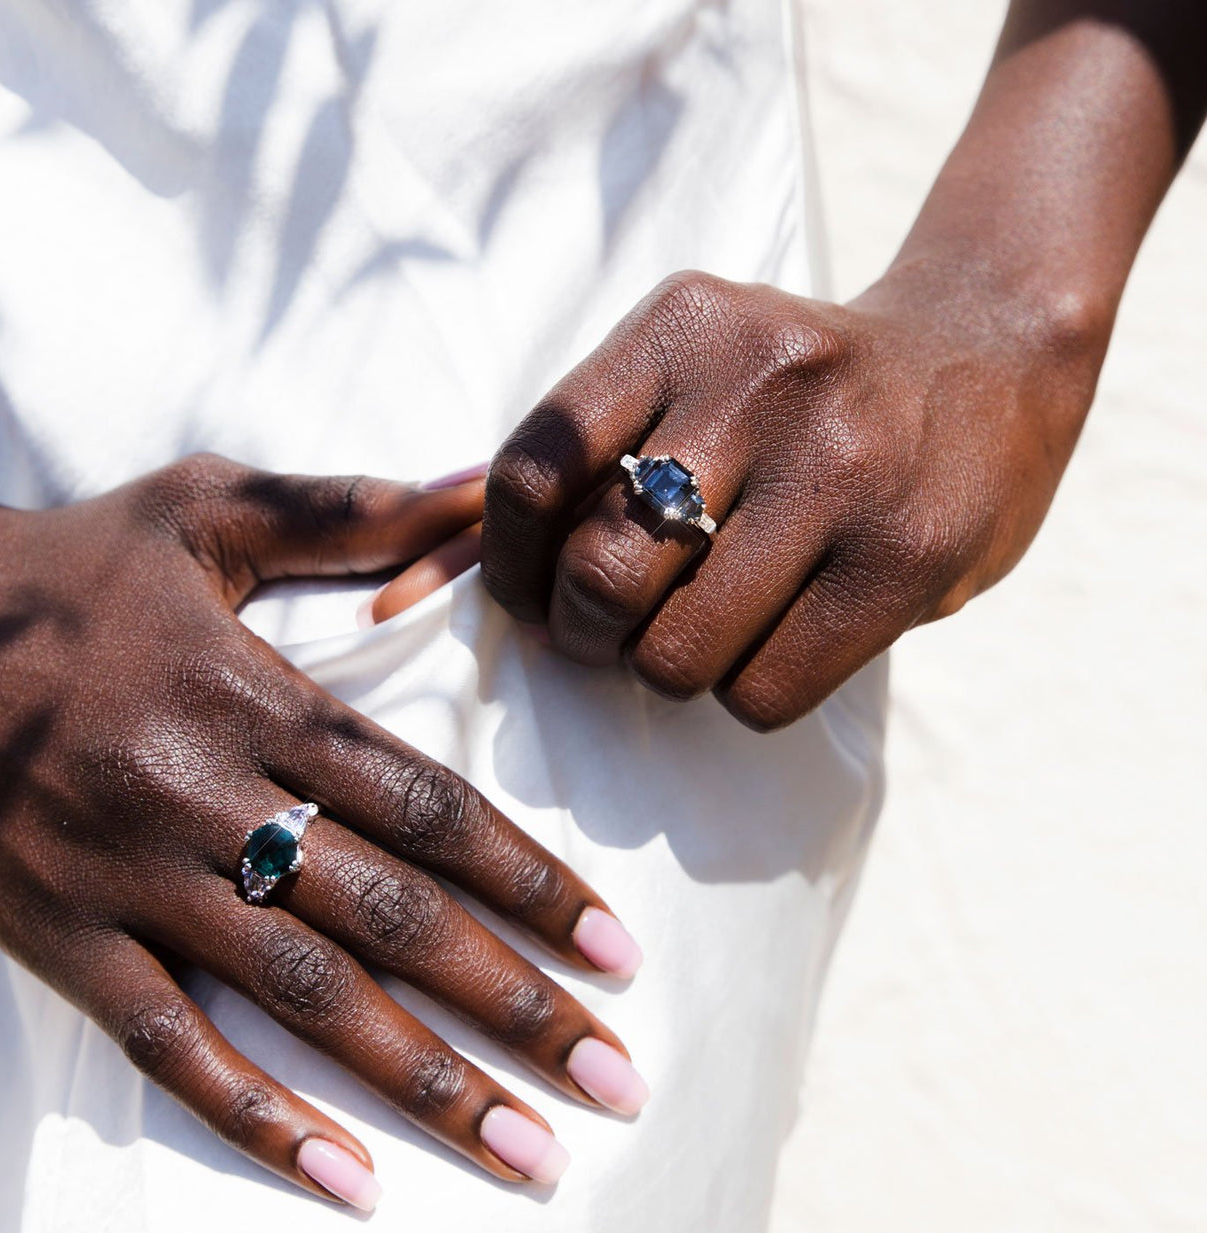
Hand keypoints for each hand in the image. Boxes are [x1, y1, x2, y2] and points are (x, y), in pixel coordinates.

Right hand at [0, 419, 646, 1208]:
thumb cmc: (70, 565)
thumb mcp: (209, 509)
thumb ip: (349, 509)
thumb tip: (476, 489)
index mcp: (258, 696)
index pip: (429, 806)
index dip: (532, 881)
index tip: (617, 951)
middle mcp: (206, 793)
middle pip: (392, 916)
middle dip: (514, 1002)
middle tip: (612, 1078)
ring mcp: (130, 876)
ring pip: (301, 995)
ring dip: (425, 1082)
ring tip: (526, 1148)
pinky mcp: (58, 937)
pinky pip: (167, 1046)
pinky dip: (258, 1118)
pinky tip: (347, 1180)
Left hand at [480, 268, 1097, 729]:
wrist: (989, 356)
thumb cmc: (798, 389)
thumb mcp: (693, 367)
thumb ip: (584, 453)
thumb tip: (456, 584)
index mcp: (681, 326)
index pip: (533, 472)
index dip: (506, 564)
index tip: (531, 594)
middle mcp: (760, 386)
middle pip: (601, 576)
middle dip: (582, 635)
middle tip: (603, 634)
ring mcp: (841, 472)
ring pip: (677, 652)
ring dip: (663, 669)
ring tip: (692, 636)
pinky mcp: (905, 559)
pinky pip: (762, 692)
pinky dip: (741, 694)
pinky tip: (766, 647)